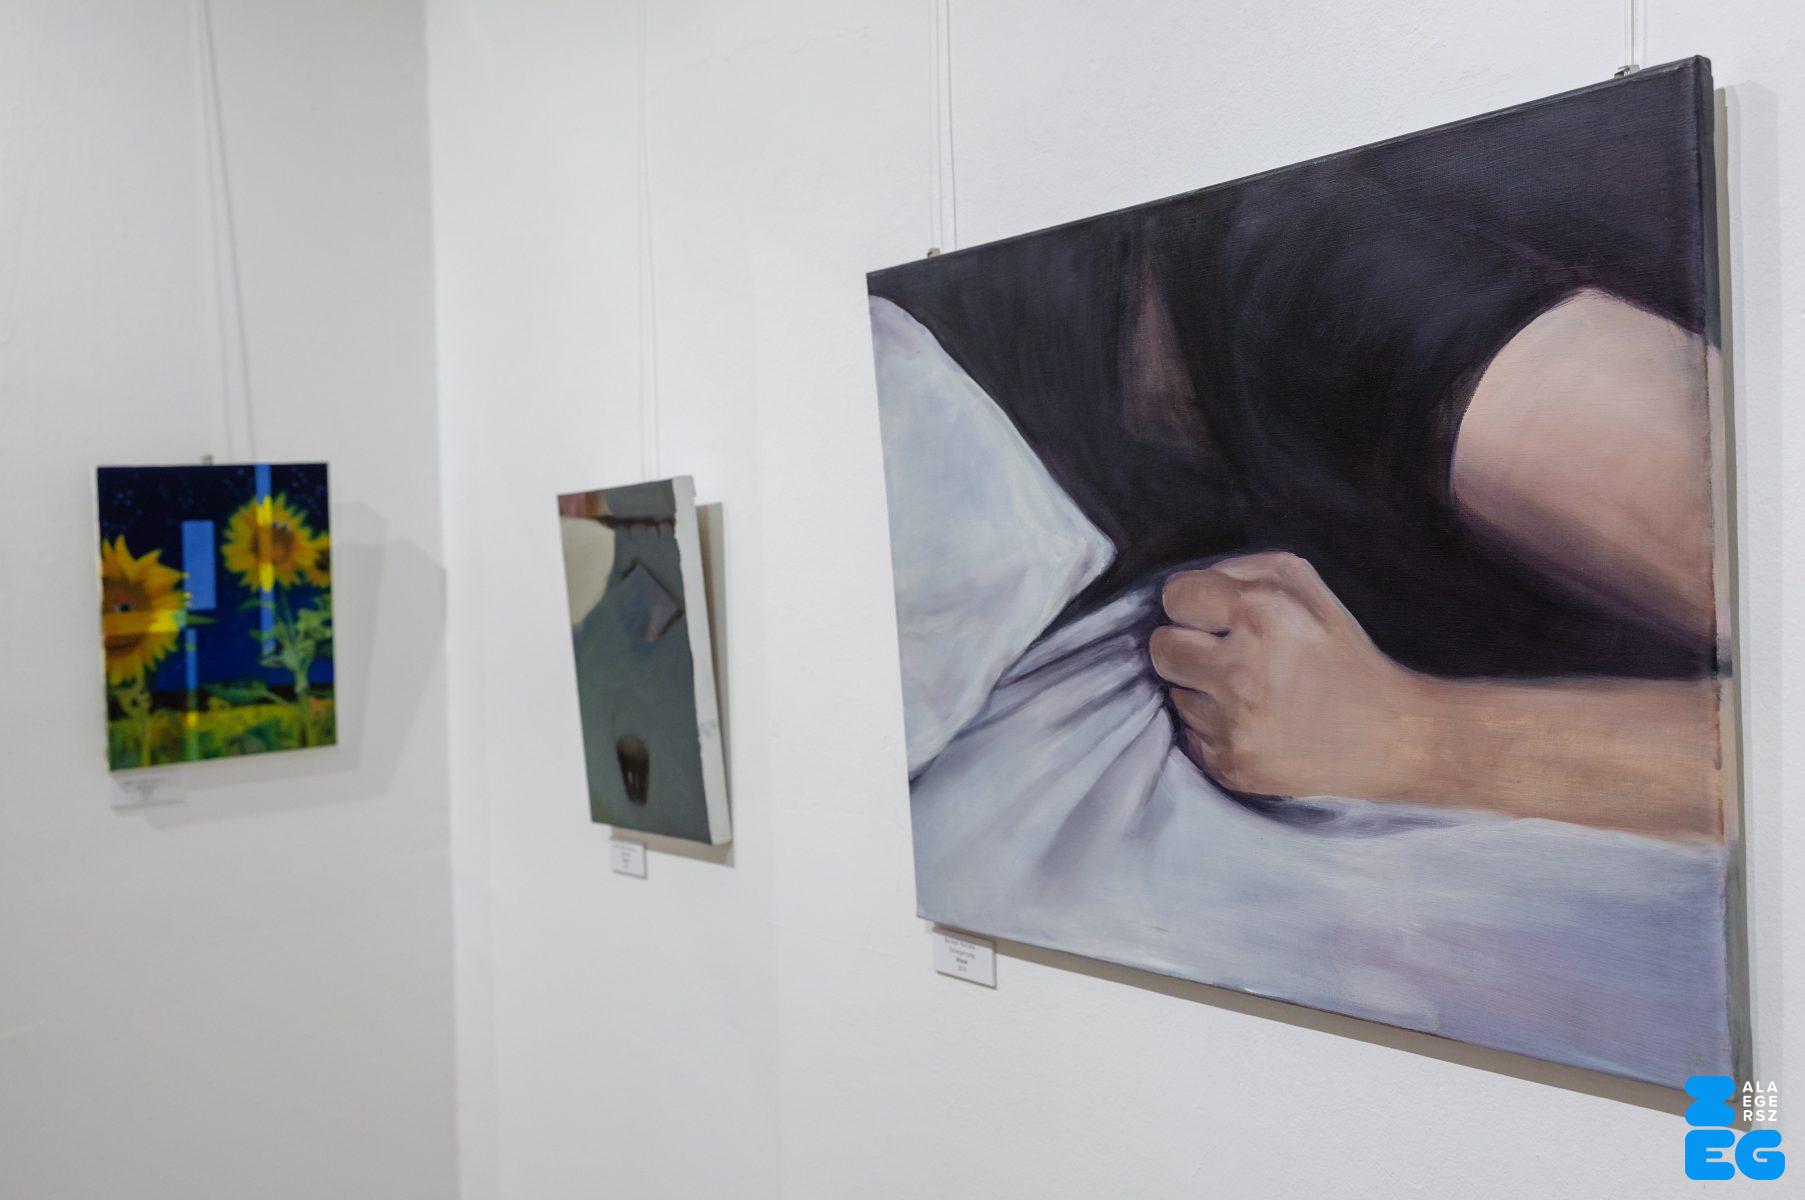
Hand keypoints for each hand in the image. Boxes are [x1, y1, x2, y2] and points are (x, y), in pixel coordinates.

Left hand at [1149, 552, 1427, 798]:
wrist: (1391, 736)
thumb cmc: (1345, 655)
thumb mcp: (1308, 590)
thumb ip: (1243, 570)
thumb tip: (1185, 588)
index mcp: (1264, 614)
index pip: (1175, 597)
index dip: (1192, 605)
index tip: (1210, 616)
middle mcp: (1244, 670)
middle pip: (1161, 648)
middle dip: (1185, 646)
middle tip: (1221, 653)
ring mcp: (1236, 724)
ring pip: (1175, 694)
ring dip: (1203, 690)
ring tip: (1252, 692)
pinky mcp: (1233, 766)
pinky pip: (1191, 736)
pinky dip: (1216, 728)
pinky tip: (1256, 723)